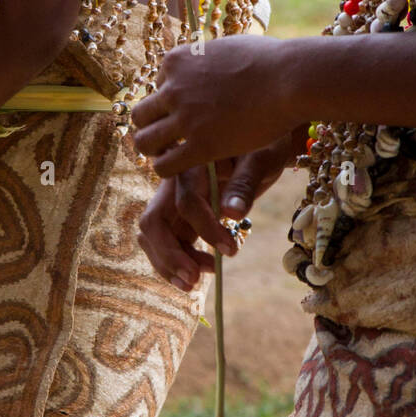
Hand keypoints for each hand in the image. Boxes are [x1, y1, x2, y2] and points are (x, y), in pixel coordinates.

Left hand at [131, 34, 299, 176]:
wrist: (289, 77)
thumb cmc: (269, 61)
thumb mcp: (226, 47)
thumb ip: (208, 59)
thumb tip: (207, 61)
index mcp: (176, 60)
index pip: (157, 86)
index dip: (173, 101)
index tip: (192, 109)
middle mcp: (173, 87)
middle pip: (140, 114)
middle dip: (153, 126)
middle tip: (172, 136)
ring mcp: (184, 117)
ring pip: (143, 141)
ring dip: (155, 150)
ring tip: (173, 154)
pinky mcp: (200, 146)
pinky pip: (164, 166)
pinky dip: (168, 170)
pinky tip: (185, 167)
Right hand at [138, 133, 302, 289]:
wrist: (261, 134)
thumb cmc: (262, 141)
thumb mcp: (260, 158)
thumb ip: (244, 184)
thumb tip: (233, 214)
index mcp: (191, 161)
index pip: (185, 201)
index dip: (205, 229)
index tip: (231, 250)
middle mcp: (175, 181)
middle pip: (153, 221)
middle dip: (168, 254)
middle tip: (193, 280)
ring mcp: (174, 198)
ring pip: (154, 236)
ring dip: (168, 262)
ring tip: (195, 282)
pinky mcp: (180, 214)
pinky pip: (167, 241)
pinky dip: (176, 261)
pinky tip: (201, 271)